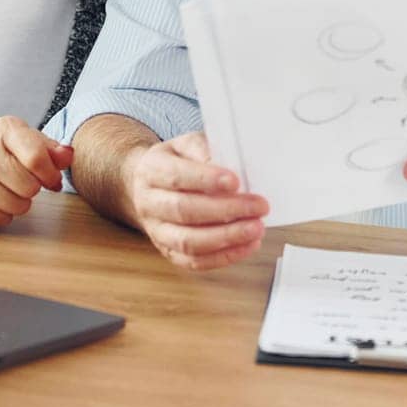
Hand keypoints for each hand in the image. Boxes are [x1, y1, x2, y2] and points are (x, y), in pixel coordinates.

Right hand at [0, 116, 74, 227]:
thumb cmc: (7, 152)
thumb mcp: (32, 142)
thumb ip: (54, 151)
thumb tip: (67, 155)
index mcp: (5, 129)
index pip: (36, 158)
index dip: (50, 175)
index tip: (52, 180)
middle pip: (29, 186)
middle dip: (33, 188)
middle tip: (23, 181)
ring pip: (16, 206)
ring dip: (19, 203)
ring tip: (10, 190)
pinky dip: (3, 215)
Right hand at [124, 131, 268, 270]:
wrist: (150, 185)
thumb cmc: (177, 162)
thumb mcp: (187, 145)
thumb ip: (206, 151)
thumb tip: (231, 167)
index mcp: (152, 169)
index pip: (177, 176)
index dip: (207, 180)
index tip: (236, 182)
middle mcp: (149, 202)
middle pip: (184, 211)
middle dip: (225, 211)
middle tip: (258, 207)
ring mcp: (156, 230)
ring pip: (188, 241)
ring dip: (227, 238)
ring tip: (256, 229)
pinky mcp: (168, 251)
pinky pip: (194, 261)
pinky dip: (223, 257)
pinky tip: (246, 245)